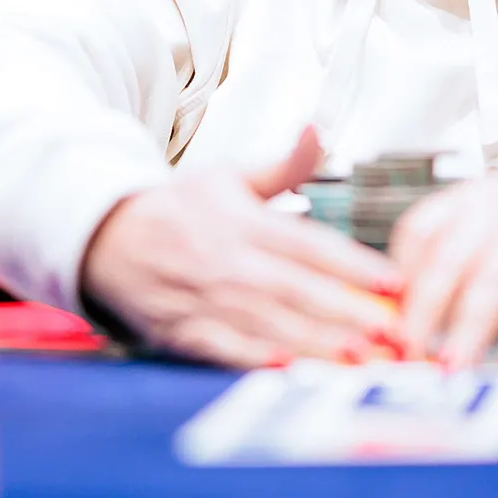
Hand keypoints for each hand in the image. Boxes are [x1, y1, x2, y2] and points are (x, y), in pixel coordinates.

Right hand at [82, 126, 403, 367]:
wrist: (104, 237)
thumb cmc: (177, 209)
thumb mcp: (228, 177)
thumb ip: (284, 165)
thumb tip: (318, 129)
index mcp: (244, 222)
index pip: (308, 244)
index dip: (353, 265)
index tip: (394, 281)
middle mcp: (227, 261)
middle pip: (295, 290)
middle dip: (345, 312)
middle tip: (391, 332)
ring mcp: (203, 299)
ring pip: (267, 324)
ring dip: (314, 343)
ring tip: (358, 358)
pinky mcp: (182, 332)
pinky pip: (222, 349)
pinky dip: (252, 360)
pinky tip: (287, 368)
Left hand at [390, 163, 497, 367]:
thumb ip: (460, 268)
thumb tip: (413, 332)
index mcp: (467, 199)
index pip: (416, 234)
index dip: (400, 280)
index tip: (390, 326)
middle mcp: (495, 202)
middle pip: (446, 260)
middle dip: (424, 314)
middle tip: (409, 357)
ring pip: (492, 281)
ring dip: (469, 330)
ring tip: (453, 369)